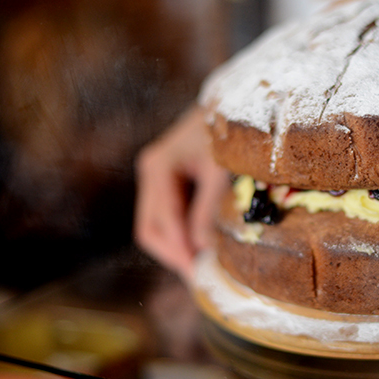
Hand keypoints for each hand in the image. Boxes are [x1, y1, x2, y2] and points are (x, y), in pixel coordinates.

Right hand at [134, 106, 228, 281]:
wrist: (228, 101)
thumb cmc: (227, 130)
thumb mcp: (220, 171)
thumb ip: (208, 210)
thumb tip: (202, 250)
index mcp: (157, 168)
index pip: (160, 223)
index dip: (178, 251)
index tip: (198, 273)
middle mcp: (150, 173)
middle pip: (150, 228)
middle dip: (174, 254)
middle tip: (200, 277)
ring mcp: (156, 177)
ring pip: (156, 225)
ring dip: (177, 247)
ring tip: (203, 267)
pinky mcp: (168, 181)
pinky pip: (168, 216)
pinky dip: (182, 234)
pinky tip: (202, 246)